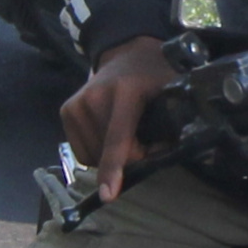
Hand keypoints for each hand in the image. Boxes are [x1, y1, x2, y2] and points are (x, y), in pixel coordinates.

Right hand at [57, 37, 176, 203]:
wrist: (126, 54)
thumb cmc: (154, 77)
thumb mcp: (172, 94)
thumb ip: (176, 124)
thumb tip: (181, 155)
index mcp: (126, 92)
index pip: (118, 138)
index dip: (114, 167)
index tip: (109, 194)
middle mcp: (95, 97)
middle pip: (107, 153)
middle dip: (128, 159)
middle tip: (145, 141)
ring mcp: (76, 104)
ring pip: (93, 157)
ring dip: (111, 157)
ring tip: (126, 135)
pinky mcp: (66, 111)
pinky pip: (81, 152)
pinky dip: (97, 153)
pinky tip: (108, 134)